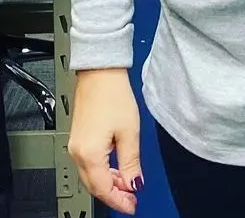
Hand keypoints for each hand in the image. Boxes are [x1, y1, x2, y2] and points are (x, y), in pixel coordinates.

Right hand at [68, 68, 142, 214]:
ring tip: (128, 185)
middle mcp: (78, 153)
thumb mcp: (130, 131)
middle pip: (95, 186)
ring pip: (92, 176)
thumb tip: (134, 183)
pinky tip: (117, 169)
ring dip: (109, 183)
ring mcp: (77, 146)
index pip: (103, 189)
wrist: (101, 73)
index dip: (119, 201)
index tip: (132, 206)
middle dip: (114, 195)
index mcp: (89, 154)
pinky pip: (90, 164)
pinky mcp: (80, 138)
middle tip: (132, 198)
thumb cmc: (114, 95)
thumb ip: (132, 162)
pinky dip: (104, 171)